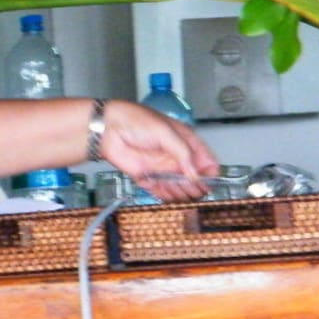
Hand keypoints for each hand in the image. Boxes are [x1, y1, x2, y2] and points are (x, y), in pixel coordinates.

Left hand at [99, 101, 218, 200]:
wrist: (109, 129)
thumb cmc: (136, 121)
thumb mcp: (166, 132)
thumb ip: (183, 152)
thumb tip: (195, 174)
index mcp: (185, 142)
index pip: (206, 161)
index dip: (210, 173)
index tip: (208, 180)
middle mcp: (175, 157)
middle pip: (194, 179)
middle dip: (196, 186)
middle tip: (193, 188)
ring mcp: (162, 169)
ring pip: (180, 188)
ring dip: (182, 192)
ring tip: (179, 190)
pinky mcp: (148, 178)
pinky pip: (161, 192)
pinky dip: (166, 196)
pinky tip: (167, 194)